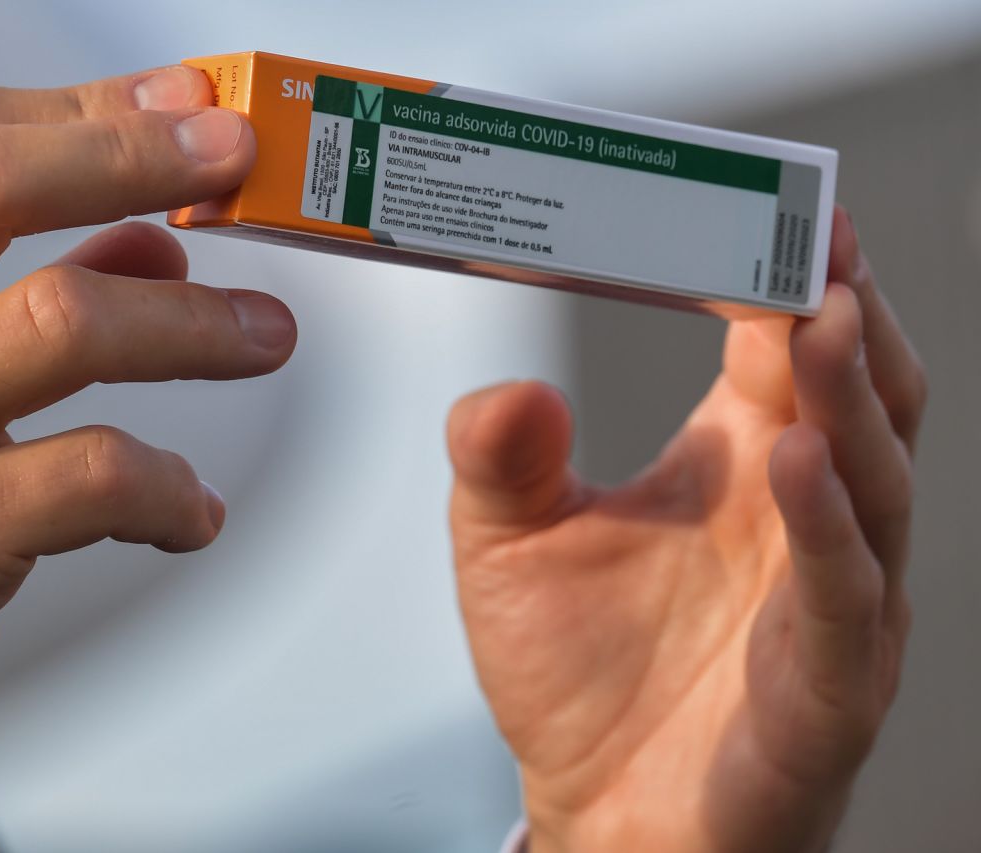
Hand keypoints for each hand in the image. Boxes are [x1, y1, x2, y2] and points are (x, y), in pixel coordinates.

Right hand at [0, 65, 294, 849]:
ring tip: (264, 336)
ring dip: (196, 323)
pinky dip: (172, 491)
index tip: (180, 105)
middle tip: (235, 163)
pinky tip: (193, 511)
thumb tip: (140, 240)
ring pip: (68, 322)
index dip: (88, 110)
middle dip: (138, 156)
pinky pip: (98, 479)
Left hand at [448, 209, 923, 852]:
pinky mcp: (825, 687)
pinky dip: (828, 528)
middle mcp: (797, 520)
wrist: (596, 808)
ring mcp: (824, 602)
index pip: (785, 350)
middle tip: (819, 240)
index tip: (775, 209)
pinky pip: (843, 598)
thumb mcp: (506, 544)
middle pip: (859, 397)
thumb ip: (497, 459)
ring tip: (818, 322)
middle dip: (846, 315)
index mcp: (737, 464)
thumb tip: (507, 392)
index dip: (787, 279)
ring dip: (849, 399)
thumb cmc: (575, 676)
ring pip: (874, 482)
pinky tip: (796, 464)